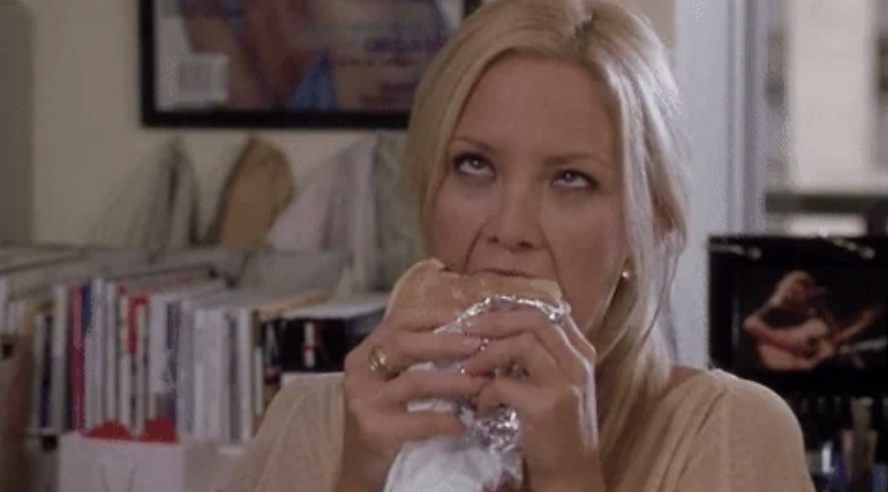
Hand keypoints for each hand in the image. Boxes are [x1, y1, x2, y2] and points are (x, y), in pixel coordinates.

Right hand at [336, 308, 487, 491]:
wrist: (362, 466)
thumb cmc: (386, 416)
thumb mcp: (393, 379)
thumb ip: (417, 356)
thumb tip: (467, 332)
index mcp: (365, 351)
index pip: (399, 320)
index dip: (435, 315)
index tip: (469, 318)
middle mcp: (359, 370)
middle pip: (404, 343)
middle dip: (448, 343)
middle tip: (481, 346)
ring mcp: (364, 400)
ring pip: (415, 381)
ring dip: (455, 381)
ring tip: (483, 384)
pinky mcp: (374, 429)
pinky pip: (418, 420)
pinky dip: (445, 420)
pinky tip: (464, 424)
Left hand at [462, 308, 603, 491]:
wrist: (571, 475)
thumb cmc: (557, 429)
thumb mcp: (557, 384)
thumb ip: (540, 356)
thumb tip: (496, 327)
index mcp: (581, 352)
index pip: (547, 311)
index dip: (512, 308)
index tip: (484, 314)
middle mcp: (579, 362)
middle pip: (535, 319)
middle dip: (495, 320)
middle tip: (466, 328)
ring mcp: (566, 383)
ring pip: (522, 343)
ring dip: (487, 353)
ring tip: (469, 369)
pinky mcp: (547, 406)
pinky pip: (504, 383)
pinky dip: (485, 393)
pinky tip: (481, 408)